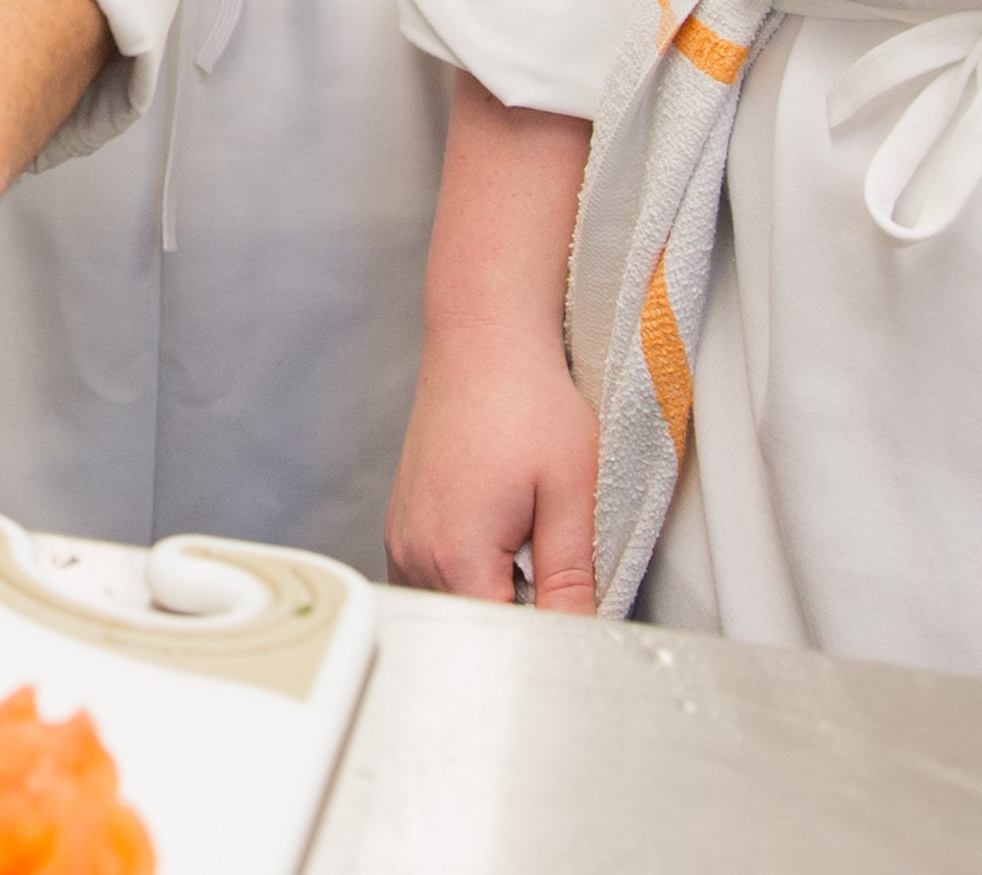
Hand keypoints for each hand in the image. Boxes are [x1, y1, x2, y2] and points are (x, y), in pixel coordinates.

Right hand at [387, 317, 599, 608]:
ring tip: (526, 538)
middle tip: (555, 562)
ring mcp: (401, 541)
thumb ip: (572, 578)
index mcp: (455, 555)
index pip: (500, 639)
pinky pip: (434, 578)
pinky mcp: (402, 527)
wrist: (484, 342)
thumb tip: (580, 635)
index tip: (574, 608)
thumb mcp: (572, 494)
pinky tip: (499, 536)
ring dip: (492, 594)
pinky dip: (470, 574)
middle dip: (520, 615)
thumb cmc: (527, 402)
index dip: (546, 633)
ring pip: (452, 606)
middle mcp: (414, 554)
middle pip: (471, 627)